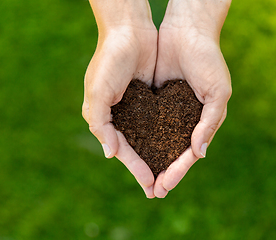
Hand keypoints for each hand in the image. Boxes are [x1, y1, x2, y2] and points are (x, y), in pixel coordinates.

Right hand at [82, 0, 157, 197]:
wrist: (129, 31)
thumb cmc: (109, 60)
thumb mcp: (98, 92)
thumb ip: (101, 124)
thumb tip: (110, 154)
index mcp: (105, 117)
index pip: (122, 150)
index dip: (135, 167)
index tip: (150, 184)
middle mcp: (121, 115)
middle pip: (136, 148)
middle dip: (147, 168)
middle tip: (160, 189)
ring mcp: (137, 107)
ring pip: (149, 138)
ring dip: (158, 155)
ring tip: (170, 175)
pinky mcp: (151, 98)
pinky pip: (159, 121)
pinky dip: (166, 135)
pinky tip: (177, 147)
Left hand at [153, 0, 231, 197]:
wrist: (187, 32)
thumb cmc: (208, 60)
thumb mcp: (218, 92)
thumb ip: (210, 122)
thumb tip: (199, 153)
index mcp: (202, 121)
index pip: (188, 153)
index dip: (177, 171)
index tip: (164, 186)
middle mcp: (183, 120)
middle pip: (171, 152)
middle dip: (162, 171)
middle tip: (152, 191)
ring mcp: (168, 111)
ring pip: (157, 141)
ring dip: (149, 159)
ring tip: (141, 177)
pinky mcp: (153, 99)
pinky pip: (145, 121)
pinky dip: (139, 137)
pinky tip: (130, 149)